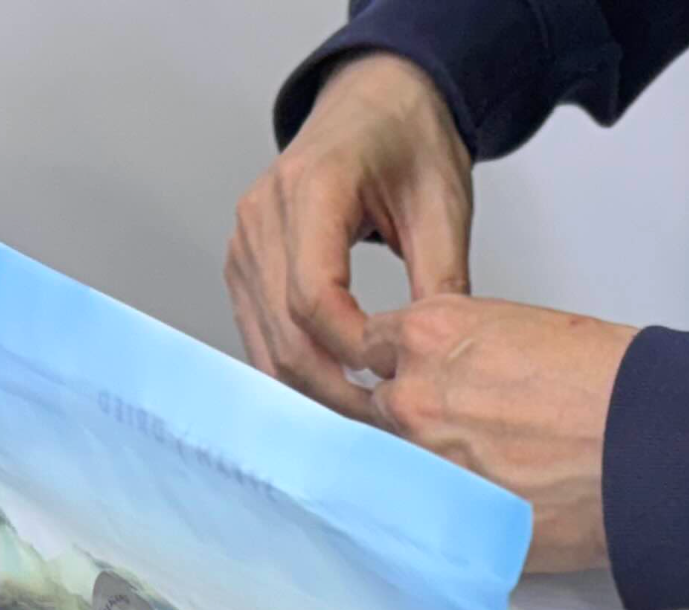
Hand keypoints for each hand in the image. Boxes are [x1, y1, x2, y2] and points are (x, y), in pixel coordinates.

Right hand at [227, 54, 472, 420]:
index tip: (396, 384)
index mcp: (311, 187)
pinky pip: (260, 333)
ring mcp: (245, 240)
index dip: (352, 351)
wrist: (376, 102)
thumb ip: (442, 281)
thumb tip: (443, 360)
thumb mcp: (443, 203)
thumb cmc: (408, 139)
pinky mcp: (245, 264)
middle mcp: (262, 214)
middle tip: (387, 429)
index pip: (314, 296)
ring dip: (313, 390)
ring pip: (265, 342)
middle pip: (284, 330)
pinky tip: (338, 395)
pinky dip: (295, 370)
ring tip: (367, 422)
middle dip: (334, 389)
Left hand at [366, 295, 636, 574]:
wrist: (649, 445)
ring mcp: (426, 465)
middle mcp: (415, 397)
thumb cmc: (613, 385)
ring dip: (429, 474)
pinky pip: (430, 523)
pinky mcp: (449, 521)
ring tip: (484, 478)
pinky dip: (452, 519)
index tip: (414, 380)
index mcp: (431, 335)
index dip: (399, 366)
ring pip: (398, 472)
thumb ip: (470, 351)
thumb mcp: (526, 329)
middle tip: (458, 435)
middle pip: (379, 411)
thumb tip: (465, 377)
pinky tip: (487, 513)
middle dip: (409, 423)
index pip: (373, 347)